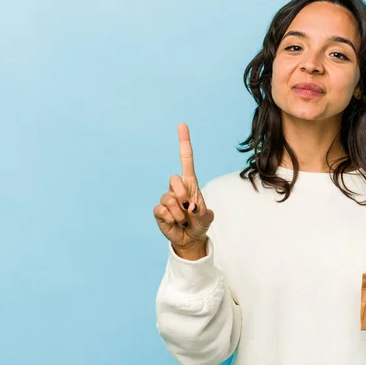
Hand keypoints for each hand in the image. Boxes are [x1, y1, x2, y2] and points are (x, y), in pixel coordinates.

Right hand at [153, 123, 214, 258]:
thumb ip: (204, 213)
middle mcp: (176, 188)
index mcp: (190, 184)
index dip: (184, 143)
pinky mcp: (159, 211)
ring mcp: (166, 199)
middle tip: (189, 208)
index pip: (186, 159)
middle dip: (182, 194)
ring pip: (169, 199)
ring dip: (180, 214)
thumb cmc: (199, 223)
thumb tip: (193, 208)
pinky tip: (175, 223)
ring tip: (184, 220)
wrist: (190, 238)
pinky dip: (172, 219)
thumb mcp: (207, 218)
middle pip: (174, 179)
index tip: (182, 125)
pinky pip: (162, 211)